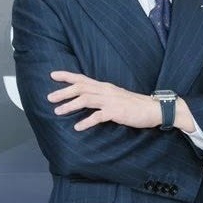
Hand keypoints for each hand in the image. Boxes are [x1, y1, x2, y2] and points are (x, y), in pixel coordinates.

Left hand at [48, 70, 163, 130]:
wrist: (152, 109)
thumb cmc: (133, 104)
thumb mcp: (115, 95)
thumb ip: (101, 95)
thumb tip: (86, 99)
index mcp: (104, 86)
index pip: (82, 78)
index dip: (67, 76)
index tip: (52, 75)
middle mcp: (105, 90)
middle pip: (80, 87)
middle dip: (63, 92)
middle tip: (49, 98)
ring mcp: (110, 101)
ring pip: (86, 99)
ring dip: (70, 105)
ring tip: (58, 111)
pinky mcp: (116, 112)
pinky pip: (98, 116)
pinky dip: (86, 122)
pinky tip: (77, 127)